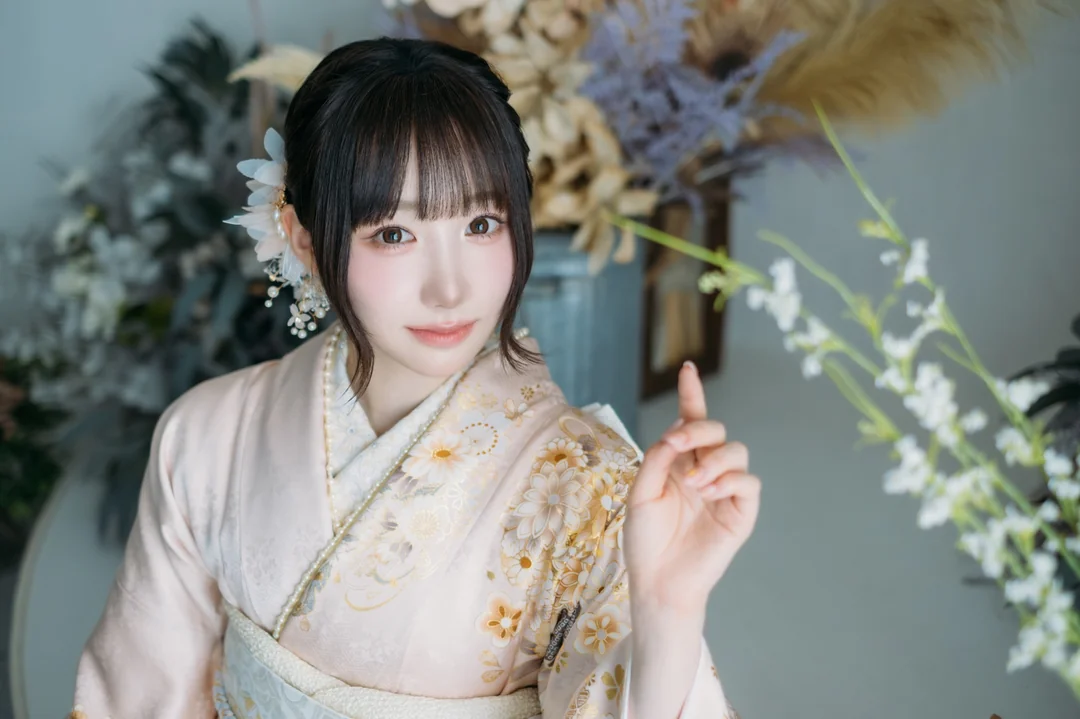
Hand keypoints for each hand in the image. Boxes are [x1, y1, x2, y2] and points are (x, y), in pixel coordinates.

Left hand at [624, 361, 760, 613]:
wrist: (658, 581)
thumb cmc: (646, 540)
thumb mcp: (641, 493)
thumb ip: (656, 460)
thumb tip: (676, 434)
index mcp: (679, 463)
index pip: (690, 421)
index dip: (692, 394)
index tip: (688, 368)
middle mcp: (704, 470)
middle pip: (715, 430)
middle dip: (698, 429)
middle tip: (678, 446)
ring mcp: (725, 490)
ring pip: (737, 451)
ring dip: (715, 459)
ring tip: (696, 484)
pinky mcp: (741, 512)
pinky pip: (749, 483)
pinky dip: (731, 480)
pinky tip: (711, 492)